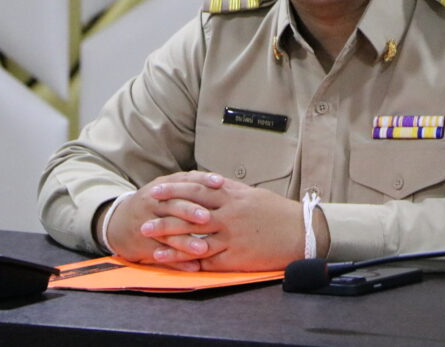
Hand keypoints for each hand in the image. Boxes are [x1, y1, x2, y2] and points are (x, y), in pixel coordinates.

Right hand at [103, 171, 223, 270]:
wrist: (118, 222)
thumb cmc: (155, 203)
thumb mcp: (167, 188)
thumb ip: (190, 185)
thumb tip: (222, 182)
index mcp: (163, 186)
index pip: (184, 181)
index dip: (203, 181)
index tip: (220, 183)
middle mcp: (154, 203)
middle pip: (173, 206)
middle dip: (190, 211)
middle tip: (207, 217)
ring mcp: (147, 225)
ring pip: (167, 233)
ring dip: (185, 242)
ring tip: (203, 249)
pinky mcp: (144, 246)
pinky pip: (161, 254)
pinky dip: (178, 262)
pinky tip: (194, 267)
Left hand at [141, 177, 306, 271]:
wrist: (301, 232)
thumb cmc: (277, 213)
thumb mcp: (252, 195)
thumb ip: (229, 190)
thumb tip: (211, 183)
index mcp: (233, 196)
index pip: (197, 190)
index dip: (175, 190)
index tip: (157, 189)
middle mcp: (229, 214)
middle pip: (190, 213)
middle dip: (165, 214)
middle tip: (143, 215)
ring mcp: (231, 236)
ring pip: (193, 236)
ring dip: (169, 238)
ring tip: (148, 238)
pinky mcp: (235, 256)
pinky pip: (205, 259)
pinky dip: (185, 259)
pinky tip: (169, 260)